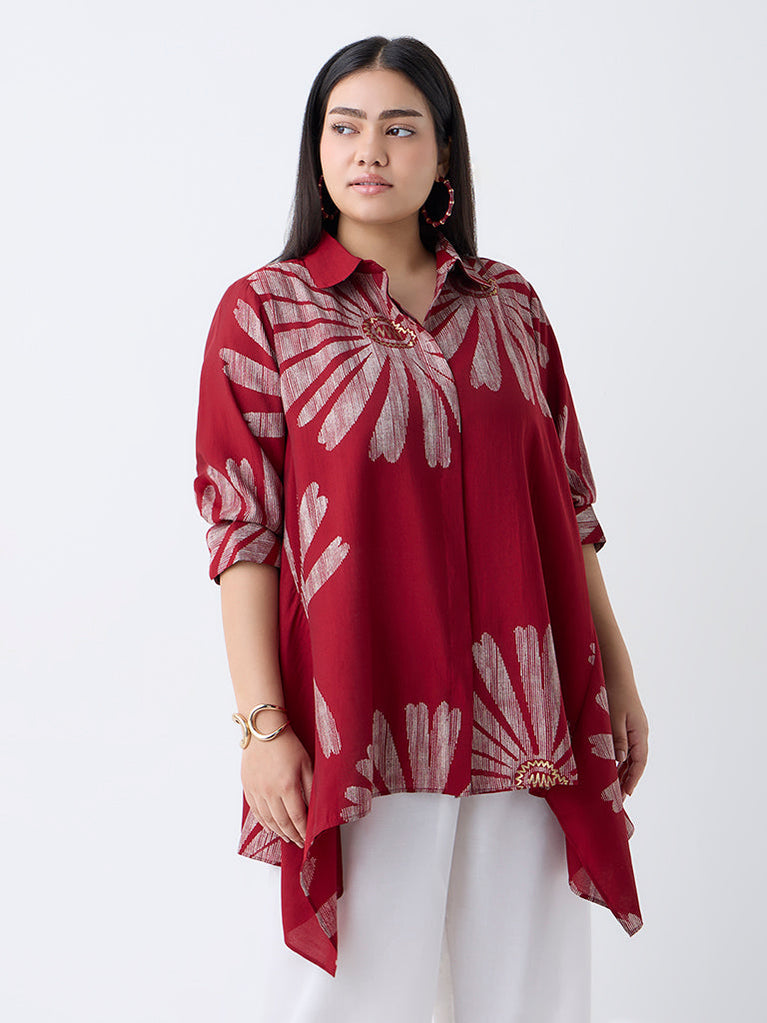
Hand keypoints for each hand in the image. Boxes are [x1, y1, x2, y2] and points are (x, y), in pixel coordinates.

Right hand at [241, 720, 313, 847]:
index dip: (304, 832)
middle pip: (282, 822)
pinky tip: (269, 826)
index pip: (298, 818)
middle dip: (292, 835)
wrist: (262, 730)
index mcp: (287, 787)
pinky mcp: (247, 787)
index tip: (309, 840)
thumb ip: (311, 787)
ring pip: (268, 820)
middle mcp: (270, 792)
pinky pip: (255, 811)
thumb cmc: (287, 743)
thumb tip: (316, 807)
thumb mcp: (306, 763)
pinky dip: (263, 822)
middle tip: (299, 843)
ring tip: (286, 837)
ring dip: (278, 831)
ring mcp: (257, 791)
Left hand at [604, 678, 648, 796]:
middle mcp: (639, 732)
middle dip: (627, 779)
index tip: (626, 794)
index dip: (632, 779)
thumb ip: (617, 739)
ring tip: (614, 786)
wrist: (615, 672)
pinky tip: (611, 764)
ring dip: (623, 770)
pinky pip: (625, 746)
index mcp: (639, 733)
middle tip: (617, 796)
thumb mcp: (614, 718)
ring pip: (630, 755)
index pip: (639, 762)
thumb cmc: (614, 692)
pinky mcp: (626, 723)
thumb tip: (620, 760)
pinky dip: (619, 758)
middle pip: (635, 762)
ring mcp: (633, 728)